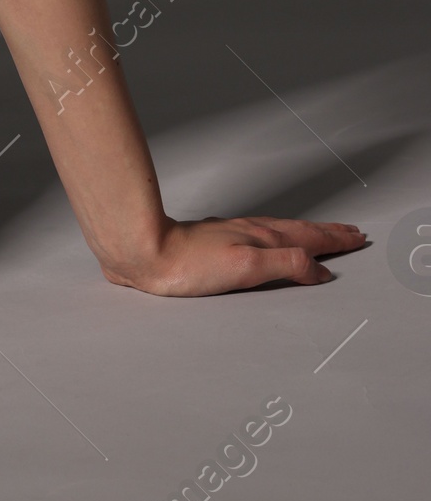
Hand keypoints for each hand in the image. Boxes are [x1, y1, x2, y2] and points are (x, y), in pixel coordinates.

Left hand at [100, 214, 368, 295]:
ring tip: (320, 234)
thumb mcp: (246, 268)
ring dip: (304, 232)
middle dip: (326, 233)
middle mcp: (249, 232)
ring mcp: (231, 235)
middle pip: (297, 230)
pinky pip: (259, 236)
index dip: (334, 241)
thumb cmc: (188, 264)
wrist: (142, 251)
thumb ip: (286, 265)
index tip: (356, 238)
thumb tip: (320, 270)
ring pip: (278, 230)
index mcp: (261, 239)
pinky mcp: (214, 242)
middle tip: (350, 232)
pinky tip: (269, 241)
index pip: (307, 239)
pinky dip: (278, 237)